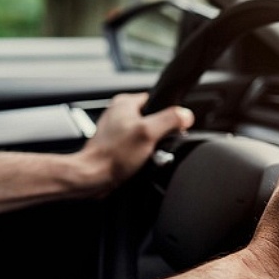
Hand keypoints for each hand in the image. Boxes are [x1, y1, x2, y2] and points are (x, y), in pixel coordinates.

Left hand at [77, 92, 193, 195]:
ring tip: (145, 155)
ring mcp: (116, 129)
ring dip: (151, 146)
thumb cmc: (113, 156)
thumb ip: (170, 120)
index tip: (169, 129)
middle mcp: (118, 112)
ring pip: (146, 134)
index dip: (168, 115)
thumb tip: (186, 114)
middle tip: (155, 145)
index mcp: (125, 102)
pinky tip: (139, 161)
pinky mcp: (115, 145)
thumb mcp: (149, 133)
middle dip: (160, 134)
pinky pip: (137, 146)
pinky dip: (141, 154)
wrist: (93, 177)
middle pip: (153, 119)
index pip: (157, 101)